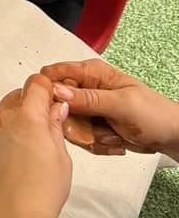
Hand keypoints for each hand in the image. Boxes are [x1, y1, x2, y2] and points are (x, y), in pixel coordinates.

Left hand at [0, 75, 71, 217]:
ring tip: (31, 141)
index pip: (36, 85)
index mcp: (27, 116)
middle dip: (31, 102)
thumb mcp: (61, 158)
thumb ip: (55, 127)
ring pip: (2, 112)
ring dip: (16, 117)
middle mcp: (2, 119)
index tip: (55, 100)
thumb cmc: (43, 192)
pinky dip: (3, 132)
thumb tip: (55, 108)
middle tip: (46, 122)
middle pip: (17, 96)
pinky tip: (15, 154)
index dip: (47, 89)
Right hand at [44, 59, 178, 156]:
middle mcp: (87, 88)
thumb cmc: (154, 114)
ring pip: (68, 125)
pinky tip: (114, 141)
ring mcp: (89, 109)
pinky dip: (97, 144)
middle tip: (95, 129)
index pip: (54, 74)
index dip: (50, 92)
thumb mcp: (121, 104)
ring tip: (112, 135)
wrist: (170, 135)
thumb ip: (88, 98)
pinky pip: (80, 138)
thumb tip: (58, 91)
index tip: (59, 110)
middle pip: (58, 105)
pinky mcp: (93, 126)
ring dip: (89, 136)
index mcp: (92, 73)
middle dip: (76, 123)